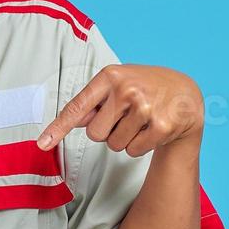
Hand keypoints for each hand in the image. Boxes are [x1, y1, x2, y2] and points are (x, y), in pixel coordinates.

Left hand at [37, 64, 202, 155]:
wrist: (186, 93)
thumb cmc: (144, 88)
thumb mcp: (117, 85)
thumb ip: (92, 103)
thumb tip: (69, 121)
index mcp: (110, 76)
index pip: (77, 107)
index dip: (58, 128)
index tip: (42, 144)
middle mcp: (126, 89)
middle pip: (95, 134)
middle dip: (107, 131)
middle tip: (126, 116)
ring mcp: (144, 107)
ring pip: (114, 145)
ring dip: (125, 139)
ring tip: (141, 120)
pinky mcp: (160, 126)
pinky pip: (132, 151)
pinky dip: (140, 146)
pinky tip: (152, 129)